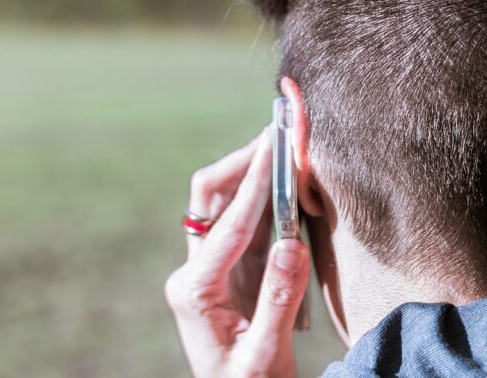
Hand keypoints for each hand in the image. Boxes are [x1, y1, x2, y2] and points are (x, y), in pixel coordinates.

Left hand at [166, 129, 310, 377]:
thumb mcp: (264, 354)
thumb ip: (278, 301)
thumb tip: (292, 244)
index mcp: (194, 291)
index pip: (228, 226)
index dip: (255, 185)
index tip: (275, 148)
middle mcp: (195, 272)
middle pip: (211, 199)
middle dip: (243, 163)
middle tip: (277, 133)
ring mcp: (210, 268)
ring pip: (224, 203)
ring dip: (252, 173)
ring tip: (283, 145)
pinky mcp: (229, 269)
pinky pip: (244, 221)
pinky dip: (265, 197)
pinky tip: (286, 180)